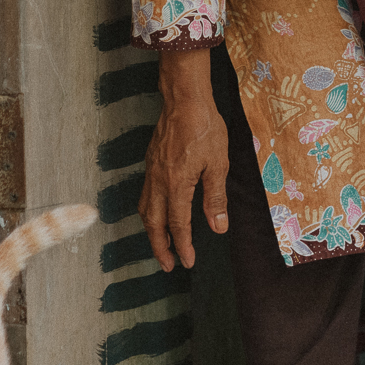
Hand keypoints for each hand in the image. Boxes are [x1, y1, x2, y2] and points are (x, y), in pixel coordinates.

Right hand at [141, 47, 230, 270]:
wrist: (184, 99)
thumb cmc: (205, 129)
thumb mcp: (218, 164)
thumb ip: (215, 198)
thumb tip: (218, 227)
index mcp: (176, 185)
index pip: (178, 224)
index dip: (183, 246)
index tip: (187, 263)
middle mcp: (158, 182)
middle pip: (154, 223)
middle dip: (160, 247)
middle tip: (168, 265)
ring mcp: (151, 172)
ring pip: (146, 210)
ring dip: (152, 231)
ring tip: (162, 245)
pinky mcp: (150, 162)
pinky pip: (145, 195)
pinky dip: (150, 212)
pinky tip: (158, 213)